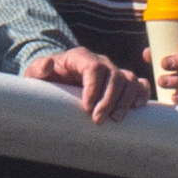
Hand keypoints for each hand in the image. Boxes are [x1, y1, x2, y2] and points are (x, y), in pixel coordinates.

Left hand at [25, 48, 142, 121]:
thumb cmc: (46, 79)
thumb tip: (48, 64)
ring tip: (116, 119)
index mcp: (80, 57)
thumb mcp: (35, 73)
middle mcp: (100, 62)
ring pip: (129, 80)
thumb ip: (38, 68)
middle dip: (109, 100)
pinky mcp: (122, 83)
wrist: (56, 82)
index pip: (94, 68)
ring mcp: (113, 72)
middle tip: (98, 120)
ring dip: (126, 100)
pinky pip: (139, 84)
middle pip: (114, 76)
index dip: (94, 88)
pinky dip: (142, 94)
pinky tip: (136, 108)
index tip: (86, 108)